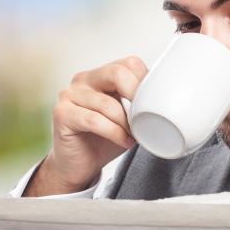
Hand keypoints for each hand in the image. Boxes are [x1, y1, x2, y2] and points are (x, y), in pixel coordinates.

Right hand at [24, 57, 146, 195]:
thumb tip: (168, 100)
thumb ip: (139, 103)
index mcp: (100, 75)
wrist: (78, 166)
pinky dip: (114, 132)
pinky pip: (94, 120)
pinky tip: (124, 142)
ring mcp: (69, 95)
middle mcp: (83, 80)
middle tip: (146, 117)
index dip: (146, 81)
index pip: (128, 63)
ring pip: (107, 103)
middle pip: (116, 72)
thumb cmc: (104, 141)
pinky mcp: (62, 114)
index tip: (155, 103)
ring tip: (134, 136)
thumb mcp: (127, 118)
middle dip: (136, 95)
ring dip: (126, 123)